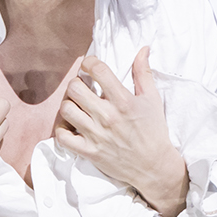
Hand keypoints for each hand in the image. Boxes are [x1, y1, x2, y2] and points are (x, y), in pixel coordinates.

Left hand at [54, 47, 188, 216]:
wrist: (154, 167)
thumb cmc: (154, 131)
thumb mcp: (152, 99)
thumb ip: (143, 73)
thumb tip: (142, 49)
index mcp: (123, 101)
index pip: (98, 70)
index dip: (89, 62)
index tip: (89, 65)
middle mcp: (107, 116)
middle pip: (75, 89)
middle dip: (76, 83)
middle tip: (82, 87)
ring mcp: (96, 135)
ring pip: (66, 110)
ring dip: (68, 104)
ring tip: (76, 105)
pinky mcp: (89, 152)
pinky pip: (63, 137)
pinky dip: (62, 129)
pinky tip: (70, 124)